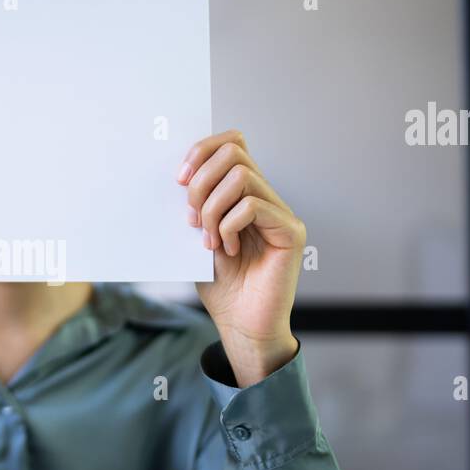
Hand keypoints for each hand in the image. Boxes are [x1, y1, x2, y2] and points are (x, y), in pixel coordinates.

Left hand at [177, 130, 304, 385]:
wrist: (241, 326)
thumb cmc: (221, 287)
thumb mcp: (197, 238)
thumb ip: (196, 206)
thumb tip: (180, 176)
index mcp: (244, 194)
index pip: (232, 143)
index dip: (202, 151)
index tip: (179, 180)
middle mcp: (267, 197)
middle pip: (235, 151)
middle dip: (202, 181)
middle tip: (191, 218)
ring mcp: (281, 213)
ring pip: (242, 176)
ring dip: (213, 207)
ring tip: (208, 239)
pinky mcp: (290, 232)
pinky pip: (253, 206)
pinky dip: (229, 225)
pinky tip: (228, 250)